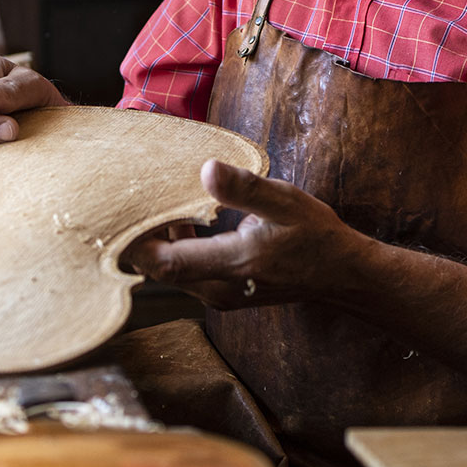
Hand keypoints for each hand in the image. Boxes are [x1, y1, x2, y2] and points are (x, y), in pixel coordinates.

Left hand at [122, 159, 370, 308]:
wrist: (339, 274)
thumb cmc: (315, 235)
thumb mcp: (285, 202)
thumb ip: (244, 189)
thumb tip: (205, 170)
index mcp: (234, 263)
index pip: (166, 262)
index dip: (137, 240)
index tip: (126, 208)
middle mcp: (220, 289)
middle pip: (159, 270)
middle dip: (142, 238)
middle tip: (135, 198)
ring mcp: (220, 296)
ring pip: (170, 273)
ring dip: (159, 242)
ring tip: (159, 203)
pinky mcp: (223, 294)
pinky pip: (185, 274)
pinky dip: (176, 248)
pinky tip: (185, 219)